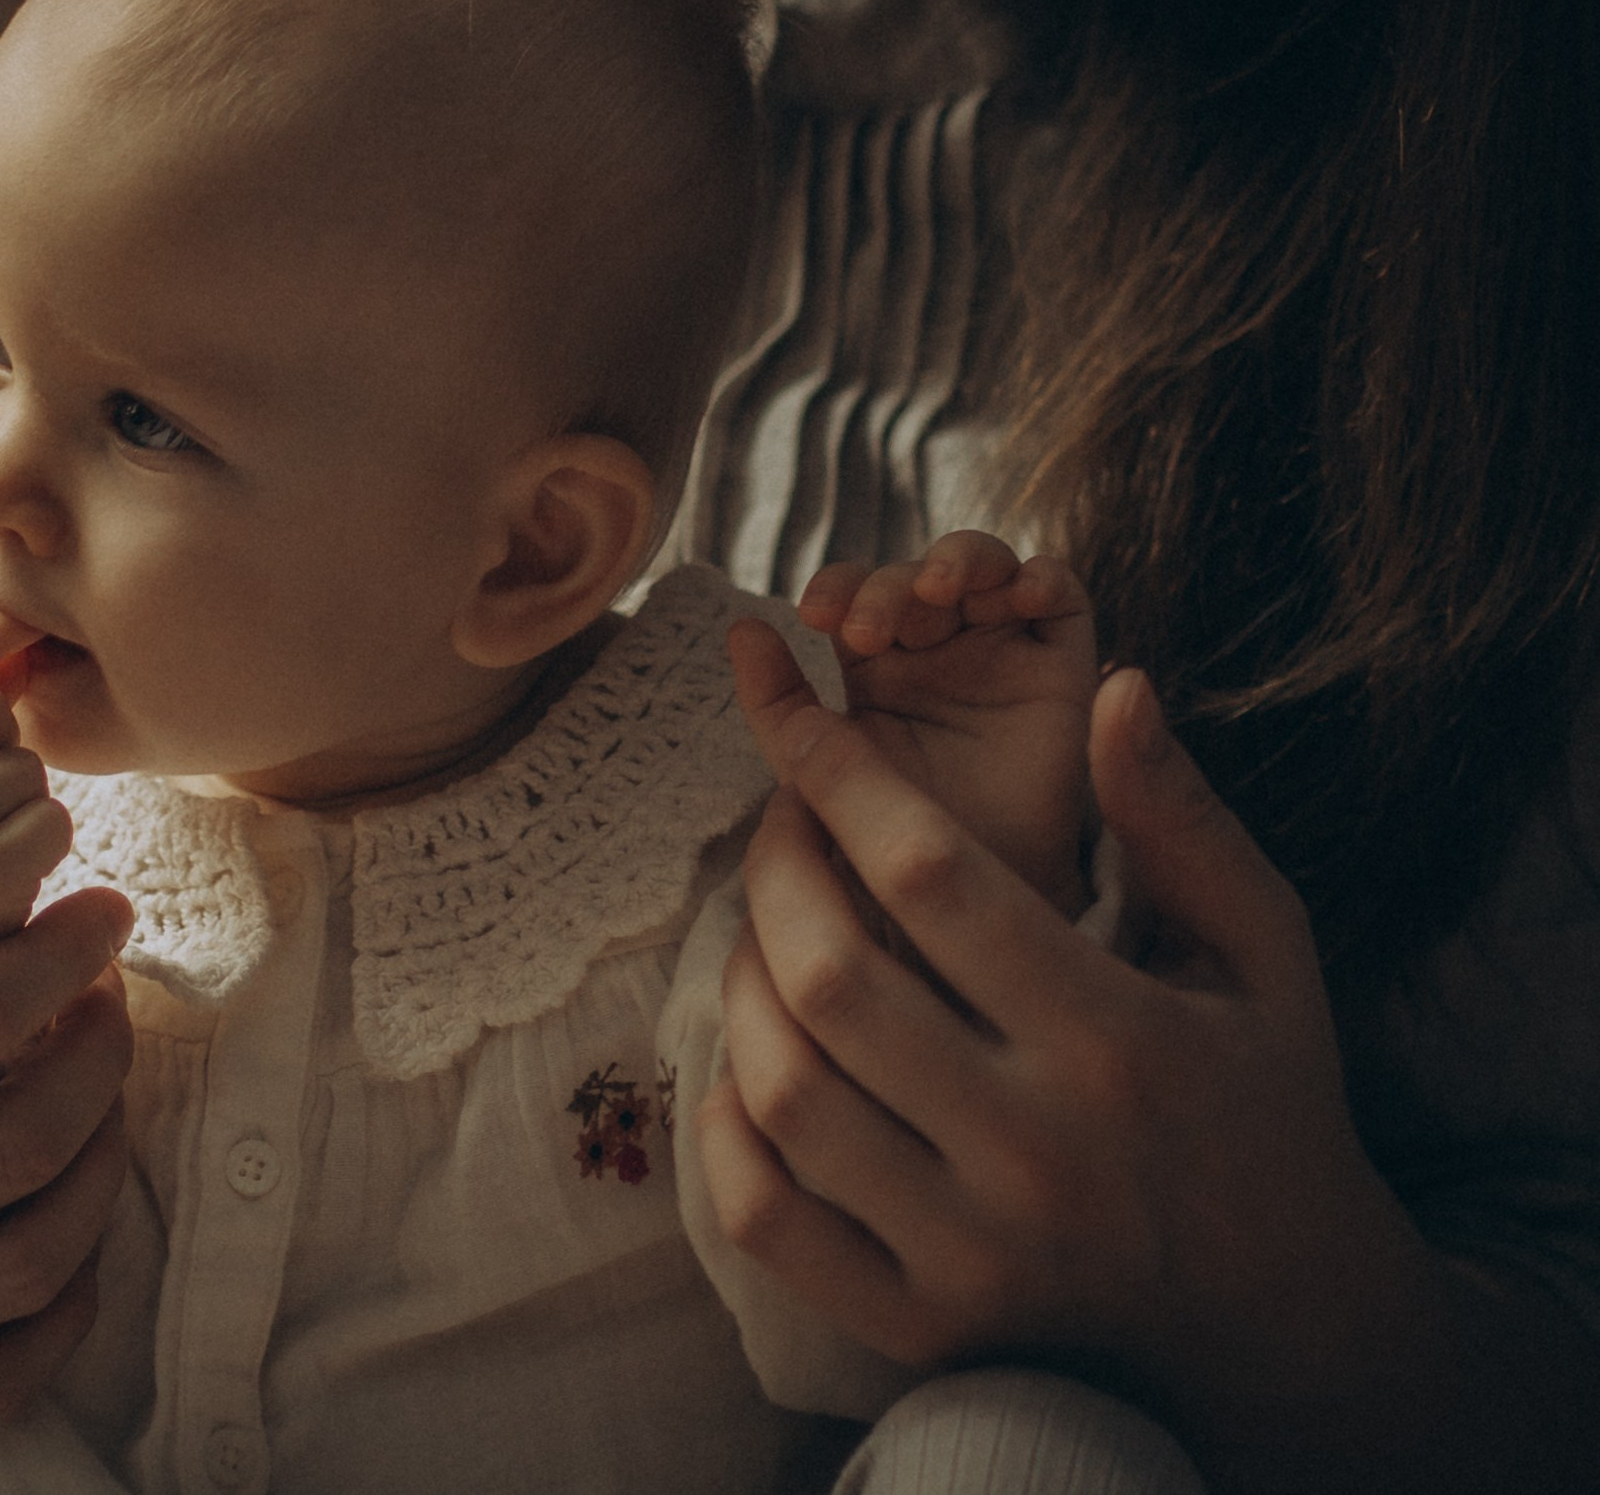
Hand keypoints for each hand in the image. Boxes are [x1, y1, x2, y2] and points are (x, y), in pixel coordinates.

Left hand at [700, 636, 1440, 1451]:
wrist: (1286, 1323)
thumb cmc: (1265, 1104)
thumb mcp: (1264, 953)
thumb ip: (1182, 822)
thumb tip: (1117, 687)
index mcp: (1120, 1040)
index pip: (933, 875)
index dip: (840, 776)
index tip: (790, 716)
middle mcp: (1040, 1150)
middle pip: (834, 978)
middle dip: (774, 869)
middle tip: (777, 824)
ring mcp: (973, 1249)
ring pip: (785, 1090)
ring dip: (740, 987)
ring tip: (763, 934)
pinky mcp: (921, 1322)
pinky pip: (767, 1216)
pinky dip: (725, 1130)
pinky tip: (747, 1067)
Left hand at [794, 531, 1097, 916]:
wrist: (966, 901)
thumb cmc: (886, 840)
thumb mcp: (815, 769)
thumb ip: (777, 703)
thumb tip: (742, 627)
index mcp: (877, 660)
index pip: (857, 591)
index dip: (838, 583)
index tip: (813, 613)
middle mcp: (939, 645)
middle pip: (915, 573)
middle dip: (889, 585)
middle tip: (868, 628)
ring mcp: (1000, 649)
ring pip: (984, 567)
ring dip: (959, 558)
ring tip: (937, 587)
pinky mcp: (1061, 666)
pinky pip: (1061, 601)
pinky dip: (1042, 577)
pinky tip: (1021, 589)